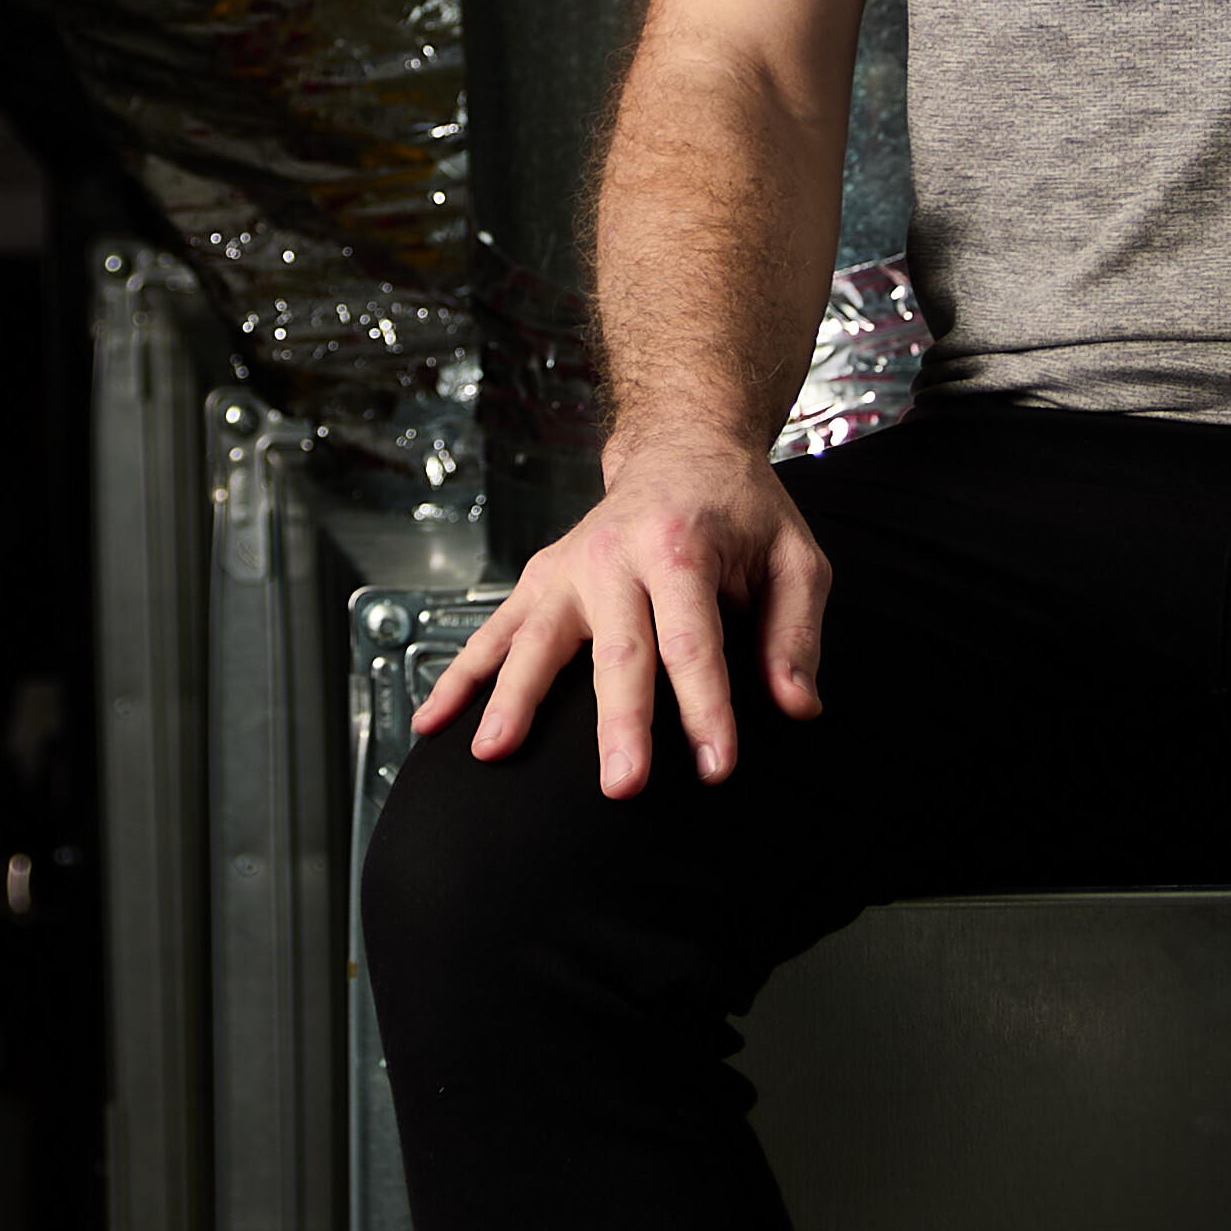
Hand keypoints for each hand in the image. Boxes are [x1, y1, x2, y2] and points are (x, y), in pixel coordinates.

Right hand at [409, 434, 830, 800]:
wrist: (681, 445)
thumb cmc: (741, 510)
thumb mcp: (795, 556)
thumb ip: (796, 633)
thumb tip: (796, 706)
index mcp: (681, 546)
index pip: (693, 640)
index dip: (706, 707)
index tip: (717, 766)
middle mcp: (614, 554)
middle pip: (616, 650)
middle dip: (618, 722)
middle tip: (621, 785)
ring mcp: (568, 568)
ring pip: (535, 640)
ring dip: (512, 698)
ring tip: (492, 752)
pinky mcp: (541, 581)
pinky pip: (493, 633)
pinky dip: (460, 677)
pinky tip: (433, 722)